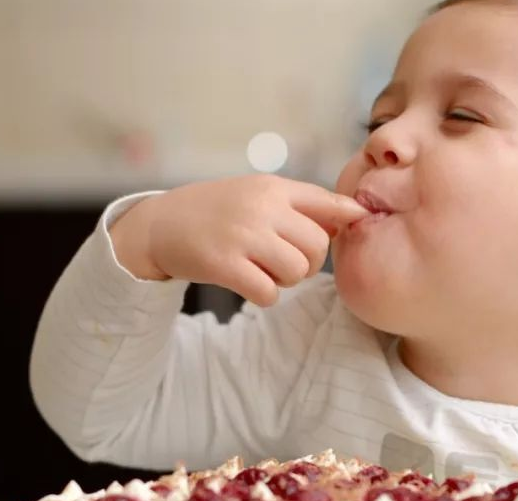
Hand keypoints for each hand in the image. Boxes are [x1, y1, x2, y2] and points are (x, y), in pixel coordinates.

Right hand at [110, 175, 367, 305]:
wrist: (160, 224)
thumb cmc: (218, 211)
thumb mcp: (258, 194)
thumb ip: (302, 204)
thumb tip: (352, 216)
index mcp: (273, 188)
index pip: (327, 201)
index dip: (348, 217)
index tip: (357, 223)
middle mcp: (261, 208)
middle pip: (317, 247)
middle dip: (307, 262)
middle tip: (283, 261)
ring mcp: (242, 236)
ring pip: (296, 272)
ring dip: (285, 280)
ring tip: (263, 270)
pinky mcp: (224, 264)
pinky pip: (269, 292)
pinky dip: (264, 295)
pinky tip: (248, 283)